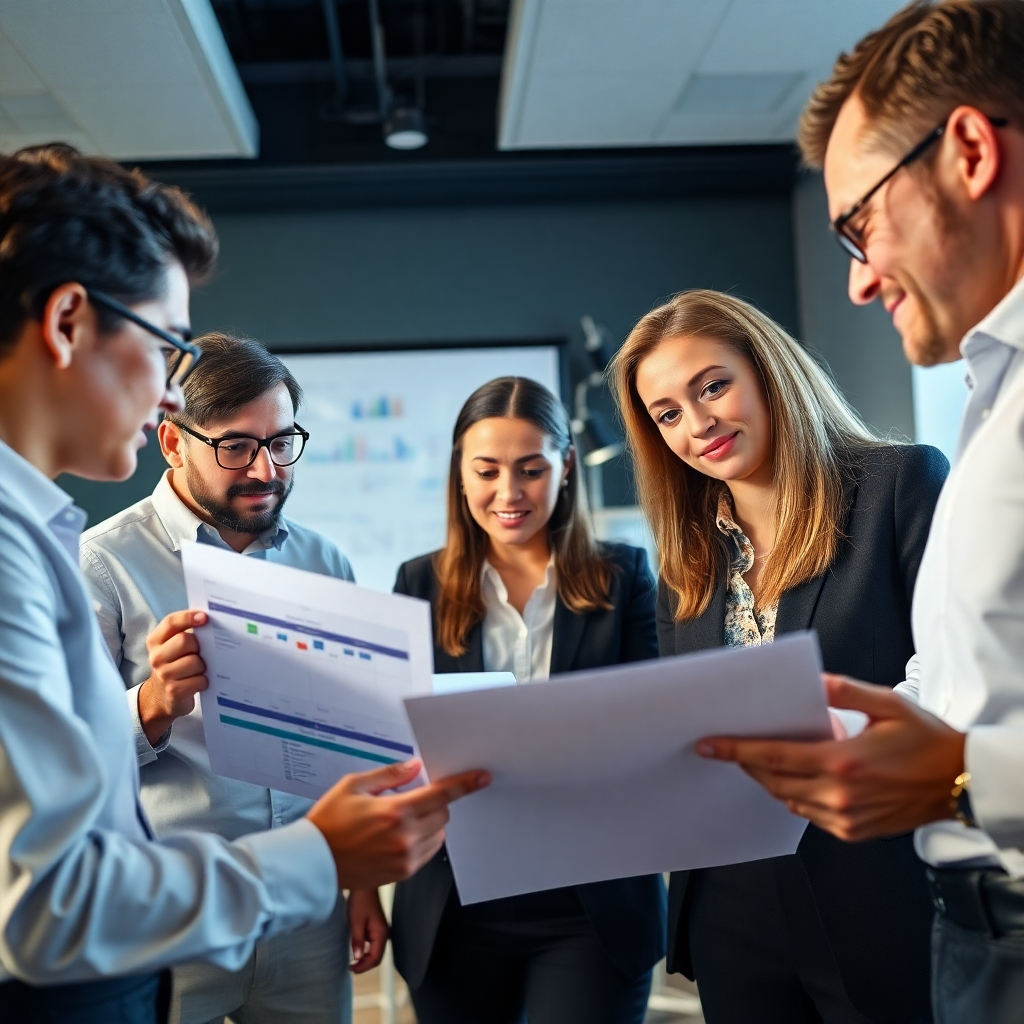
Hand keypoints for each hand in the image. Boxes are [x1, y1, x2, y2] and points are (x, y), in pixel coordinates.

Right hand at [137, 610, 207, 745]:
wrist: (161, 696)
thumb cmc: (175, 664)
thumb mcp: (174, 646)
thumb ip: (188, 631)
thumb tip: (209, 620)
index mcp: (156, 640)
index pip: (170, 622)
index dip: (188, 617)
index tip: (205, 617)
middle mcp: (156, 657)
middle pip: (185, 641)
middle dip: (199, 646)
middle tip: (201, 653)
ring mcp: (163, 675)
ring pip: (195, 661)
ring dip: (203, 666)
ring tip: (199, 669)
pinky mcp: (174, 691)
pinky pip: (199, 680)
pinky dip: (204, 681)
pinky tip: (198, 681)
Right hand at [308, 759, 489, 889]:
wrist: (313, 862)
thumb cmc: (328, 822)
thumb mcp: (354, 786)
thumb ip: (389, 775)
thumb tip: (415, 767)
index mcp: (395, 812)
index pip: (440, 795)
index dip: (465, 785)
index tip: (482, 778)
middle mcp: (404, 837)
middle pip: (443, 814)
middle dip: (434, 803)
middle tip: (410, 800)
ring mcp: (405, 858)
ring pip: (439, 834)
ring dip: (430, 822)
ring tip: (400, 820)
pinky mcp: (402, 874)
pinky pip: (428, 852)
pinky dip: (422, 840)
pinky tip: (398, 836)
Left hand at [347, 887, 388, 973]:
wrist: (364, 886)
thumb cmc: (360, 902)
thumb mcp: (356, 922)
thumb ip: (357, 941)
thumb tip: (357, 958)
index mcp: (381, 933)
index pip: (376, 957)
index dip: (364, 966)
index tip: (352, 969)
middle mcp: (384, 934)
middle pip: (377, 956)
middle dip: (365, 964)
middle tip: (351, 968)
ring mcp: (380, 931)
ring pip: (375, 951)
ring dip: (365, 958)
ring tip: (353, 963)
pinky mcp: (376, 928)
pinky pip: (372, 944)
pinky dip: (365, 951)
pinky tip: (356, 951)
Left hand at [696, 674, 966, 840]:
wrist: (961, 782)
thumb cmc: (926, 740)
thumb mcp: (888, 703)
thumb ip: (844, 691)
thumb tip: (810, 682)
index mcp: (843, 761)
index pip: (772, 757)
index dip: (736, 751)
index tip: (708, 745)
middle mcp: (839, 795)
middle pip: (772, 781)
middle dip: (745, 764)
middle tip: (725, 747)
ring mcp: (846, 819)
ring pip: (788, 800)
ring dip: (769, 780)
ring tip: (757, 759)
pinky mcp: (853, 832)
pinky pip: (809, 814)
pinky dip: (795, 795)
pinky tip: (795, 777)